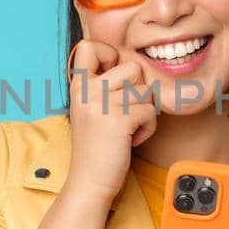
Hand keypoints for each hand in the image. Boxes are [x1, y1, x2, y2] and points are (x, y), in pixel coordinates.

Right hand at [64, 39, 158, 199]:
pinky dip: (148, 127)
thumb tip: (134, 66)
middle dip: (139, 92)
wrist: (90, 182)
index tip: (113, 79)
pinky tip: (131, 139)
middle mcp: (87, 90)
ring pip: (146, 90)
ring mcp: (101, 104)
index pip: (89, 46)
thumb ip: (103, 85)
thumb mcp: (91, 109)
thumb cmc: (97, 146)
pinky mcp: (118, 120)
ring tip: (128, 128)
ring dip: (145, 111)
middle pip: (132, 68)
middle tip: (125, 114)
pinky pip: (150, 110)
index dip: (110, 55)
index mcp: (78, 86)